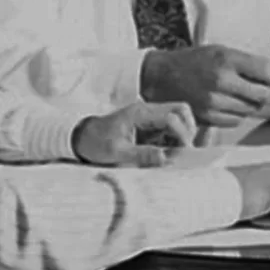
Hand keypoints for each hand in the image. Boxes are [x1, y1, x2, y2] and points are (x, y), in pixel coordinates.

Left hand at [71, 100, 199, 166]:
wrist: (81, 139)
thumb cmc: (96, 144)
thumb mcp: (117, 153)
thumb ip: (142, 155)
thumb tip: (166, 159)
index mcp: (140, 113)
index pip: (174, 115)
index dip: (182, 133)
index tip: (181, 153)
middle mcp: (148, 111)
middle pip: (182, 111)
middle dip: (187, 131)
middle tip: (183, 151)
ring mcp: (150, 117)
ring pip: (179, 120)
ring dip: (181, 136)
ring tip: (174, 154)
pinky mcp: (149, 126)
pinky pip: (170, 129)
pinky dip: (174, 141)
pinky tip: (166, 153)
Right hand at [140, 44, 269, 128]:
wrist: (161, 77)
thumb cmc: (193, 61)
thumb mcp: (220, 51)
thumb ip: (245, 63)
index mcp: (226, 59)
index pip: (267, 72)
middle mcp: (221, 81)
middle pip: (263, 95)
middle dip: (267, 93)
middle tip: (264, 89)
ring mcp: (214, 102)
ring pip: (251, 109)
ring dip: (251, 104)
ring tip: (241, 95)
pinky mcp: (207, 117)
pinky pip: (236, 120)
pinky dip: (237, 114)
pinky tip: (229, 104)